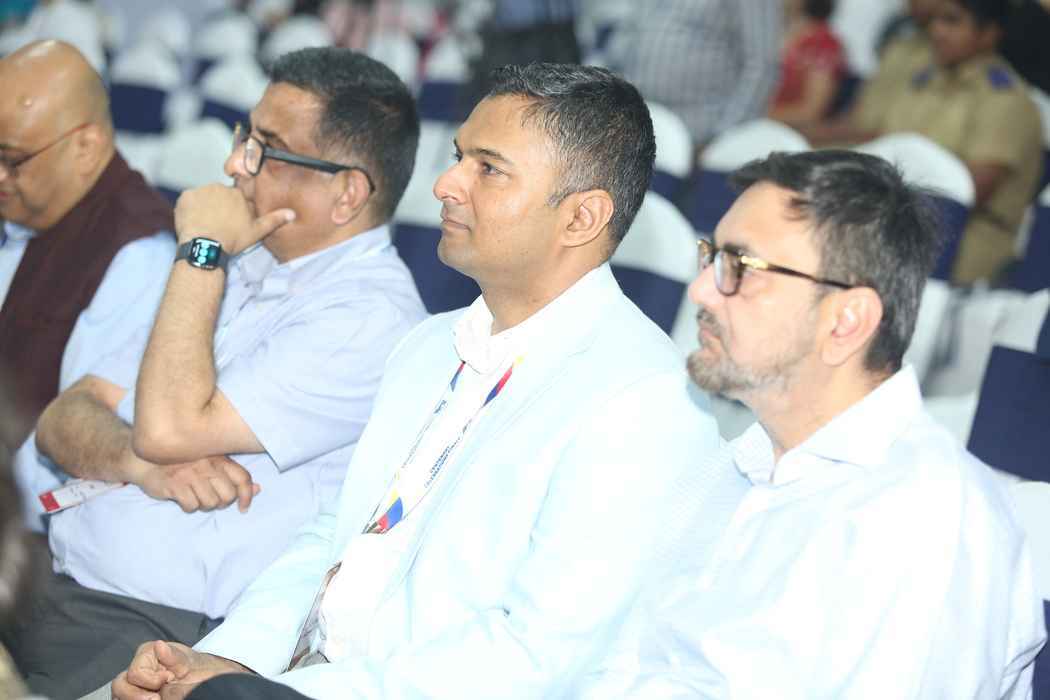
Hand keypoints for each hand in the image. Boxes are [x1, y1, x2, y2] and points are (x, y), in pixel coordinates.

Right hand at [112, 640, 247, 699]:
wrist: (199, 680)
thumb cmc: (193, 668)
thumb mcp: (188, 661)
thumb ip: (173, 656)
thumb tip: (159, 646)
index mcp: (147, 654)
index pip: (135, 673)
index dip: (151, 681)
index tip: (168, 679)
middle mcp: (135, 668)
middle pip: (119, 686)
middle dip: (136, 696)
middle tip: (157, 698)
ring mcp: (131, 684)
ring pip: (119, 696)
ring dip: (135, 699)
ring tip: (157, 698)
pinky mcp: (133, 695)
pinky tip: (152, 698)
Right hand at [135, 456, 259, 512]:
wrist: (144, 460)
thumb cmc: (182, 464)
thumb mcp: (210, 465)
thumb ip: (233, 476)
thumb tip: (258, 489)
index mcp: (218, 457)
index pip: (243, 478)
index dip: (247, 496)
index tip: (243, 508)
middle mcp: (207, 464)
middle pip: (228, 495)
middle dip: (221, 503)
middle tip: (210, 499)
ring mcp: (191, 474)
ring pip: (210, 503)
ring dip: (203, 505)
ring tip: (194, 496)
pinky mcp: (175, 484)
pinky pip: (191, 506)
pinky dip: (188, 507)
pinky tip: (182, 498)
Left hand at [174, 184, 294, 253]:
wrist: (206, 246)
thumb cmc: (232, 240)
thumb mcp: (257, 231)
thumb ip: (274, 220)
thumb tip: (292, 213)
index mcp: (236, 194)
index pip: (234, 198)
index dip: (232, 211)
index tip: (229, 223)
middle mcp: (219, 187)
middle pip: (218, 196)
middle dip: (217, 207)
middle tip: (217, 225)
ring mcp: (201, 191)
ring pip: (203, 197)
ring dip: (203, 207)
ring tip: (205, 225)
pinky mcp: (185, 197)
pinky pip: (188, 201)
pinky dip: (190, 210)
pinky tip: (194, 223)